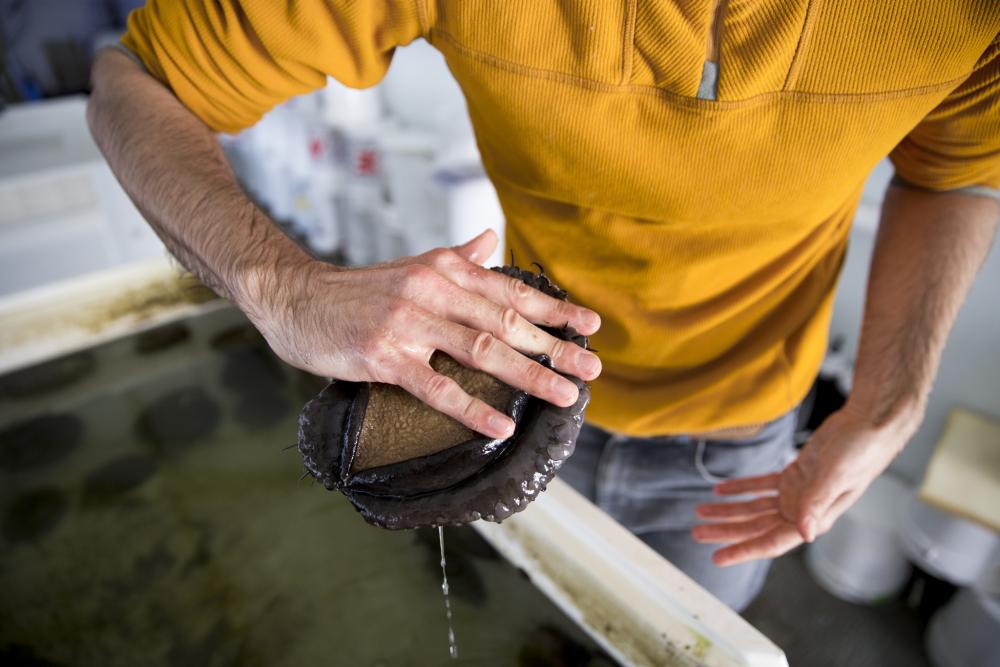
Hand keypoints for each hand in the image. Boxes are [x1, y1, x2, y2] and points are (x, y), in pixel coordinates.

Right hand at [244, 229, 601, 439]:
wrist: (297, 298)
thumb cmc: (359, 290)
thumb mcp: (413, 267)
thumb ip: (456, 258)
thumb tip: (488, 240)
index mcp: (445, 269)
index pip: (511, 290)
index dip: (555, 310)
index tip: (591, 326)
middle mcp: (433, 291)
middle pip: (507, 322)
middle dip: (555, 347)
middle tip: (591, 368)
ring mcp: (409, 324)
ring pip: (482, 351)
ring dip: (529, 374)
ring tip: (564, 394)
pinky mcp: (385, 357)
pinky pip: (437, 387)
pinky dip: (472, 408)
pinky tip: (501, 424)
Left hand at [691, 405, 912, 565]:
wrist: (868, 424)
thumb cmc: (860, 451)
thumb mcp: (834, 477)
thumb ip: (816, 504)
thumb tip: (805, 534)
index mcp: (814, 518)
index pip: (771, 541)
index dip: (743, 550)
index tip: (718, 557)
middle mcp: (803, 511)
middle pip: (756, 526)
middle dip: (727, 531)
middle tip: (697, 532)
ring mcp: (798, 494)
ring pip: (755, 507)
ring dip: (728, 510)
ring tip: (701, 512)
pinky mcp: (796, 475)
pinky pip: (762, 486)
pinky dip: (741, 488)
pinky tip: (720, 490)